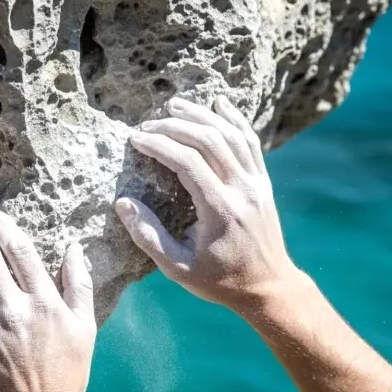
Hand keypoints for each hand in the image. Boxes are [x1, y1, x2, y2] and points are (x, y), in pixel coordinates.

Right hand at [115, 96, 297, 317]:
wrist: (268, 287)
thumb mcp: (177, 268)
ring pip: (230, 135)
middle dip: (175, 126)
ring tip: (174, 106)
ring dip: (201, 116)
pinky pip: (250, 141)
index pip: (187, 162)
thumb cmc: (219, 281)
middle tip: (147, 125)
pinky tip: (218, 104)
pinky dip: (234, 119)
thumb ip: (148, 236)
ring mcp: (256, 183)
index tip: (136, 140)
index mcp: (219, 210)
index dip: (159, 145)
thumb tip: (122, 203)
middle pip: (209, 141)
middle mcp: (241, 190)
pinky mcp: (263, 182)